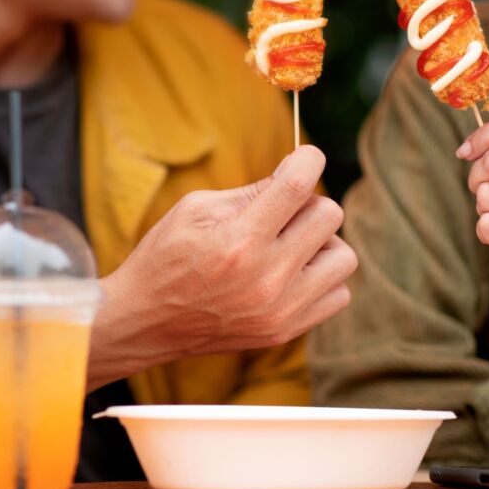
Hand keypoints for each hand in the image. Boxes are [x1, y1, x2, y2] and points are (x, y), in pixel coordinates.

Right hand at [87, 145, 357, 389]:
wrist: (145, 323)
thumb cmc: (165, 258)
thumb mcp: (194, 209)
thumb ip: (251, 191)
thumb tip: (297, 171)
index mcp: (238, 241)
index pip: (298, 186)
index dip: (309, 159)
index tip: (305, 157)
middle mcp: (266, 278)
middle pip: (329, 215)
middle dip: (307, 203)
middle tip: (282, 211)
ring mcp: (280, 310)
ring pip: (343, 256)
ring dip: (320, 243)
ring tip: (289, 246)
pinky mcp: (286, 331)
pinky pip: (339, 294)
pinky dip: (322, 278)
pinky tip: (292, 274)